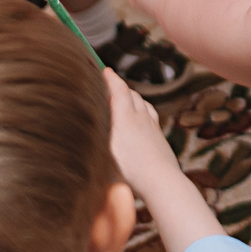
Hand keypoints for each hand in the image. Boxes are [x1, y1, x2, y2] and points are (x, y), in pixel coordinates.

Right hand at [101, 68, 180, 185]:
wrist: (162, 181)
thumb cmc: (131, 170)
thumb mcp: (106, 151)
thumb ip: (98, 134)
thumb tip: (88, 125)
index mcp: (126, 118)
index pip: (119, 90)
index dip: (111, 79)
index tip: (105, 70)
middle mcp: (141, 118)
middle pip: (132, 95)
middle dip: (121, 87)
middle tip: (110, 85)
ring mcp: (153, 127)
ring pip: (144, 104)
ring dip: (133, 98)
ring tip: (125, 100)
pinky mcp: (160, 138)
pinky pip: (151, 116)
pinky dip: (143, 111)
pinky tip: (141, 119)